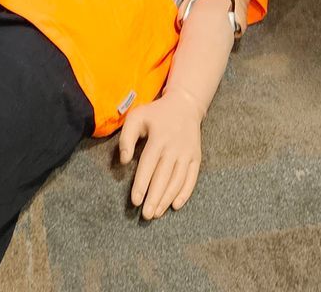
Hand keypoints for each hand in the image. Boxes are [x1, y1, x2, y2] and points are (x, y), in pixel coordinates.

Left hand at [117, 93, 203, 219]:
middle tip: (146, 215)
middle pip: (164, 176)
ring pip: (178, 180)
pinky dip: (185, 193)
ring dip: (167, 198)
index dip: (142, 184)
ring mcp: (187, 152)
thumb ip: (127, 138)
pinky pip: (192, 178)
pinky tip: (176, 205)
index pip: (149, 165)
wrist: (185, 105)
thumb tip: (124, 161)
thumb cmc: (156, 113)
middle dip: (155, 197)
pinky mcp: (196, 157)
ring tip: (157, 213)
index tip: (136, 201)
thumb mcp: (137, 117)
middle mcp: (175, 147)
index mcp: (159, 137)